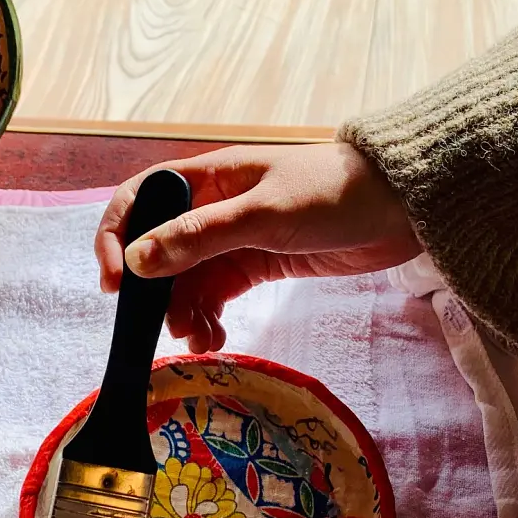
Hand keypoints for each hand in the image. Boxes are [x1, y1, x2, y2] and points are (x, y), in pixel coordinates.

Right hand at [95, 143, 418, 352]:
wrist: (401, 207)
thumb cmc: (333, 193)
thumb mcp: (263, 214)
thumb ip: (201, 237)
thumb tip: (137, 261)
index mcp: (206, 177)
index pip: (138, 202)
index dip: (116, 240)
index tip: (116, 285)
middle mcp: (212, 206)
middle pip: (159, 251)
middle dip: (155, 292)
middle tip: (166, 327)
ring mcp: (235, 237)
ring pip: (187, 280)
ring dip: (183, 312)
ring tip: (199, 340)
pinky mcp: (258, 263)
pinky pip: (217, 294)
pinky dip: (209, 317)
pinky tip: (215, 338)